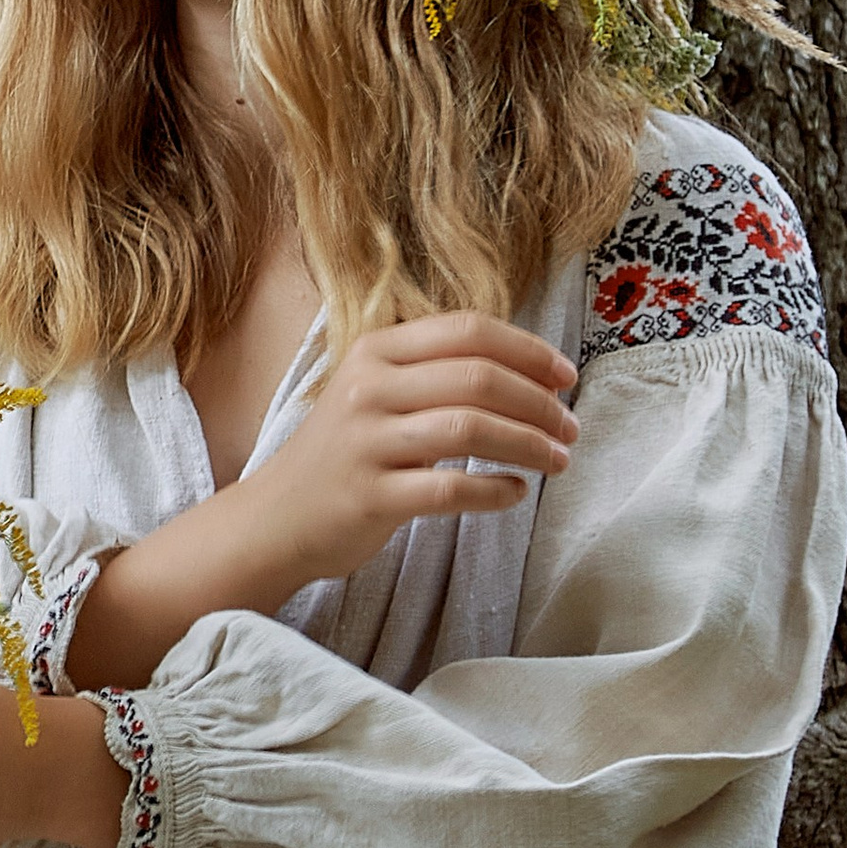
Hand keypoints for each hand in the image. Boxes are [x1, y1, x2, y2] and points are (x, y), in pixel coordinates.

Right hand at [245, 310, 580, 584]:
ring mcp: (367, 442)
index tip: (566, 376)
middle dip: (538, 402)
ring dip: (527, 445)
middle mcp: (368, 388)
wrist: (276, 517)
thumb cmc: (343, 453)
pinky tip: (514, 494)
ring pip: (469, 429)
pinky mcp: (370, 496)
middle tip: (570, 428)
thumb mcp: (375, 392)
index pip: (468, 330)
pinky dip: (494, 492)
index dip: (528, 350)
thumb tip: (531, 372)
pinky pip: (449, 491)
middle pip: (477, 377)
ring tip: (557, 461)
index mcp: (375, 351)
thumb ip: (434, 372)